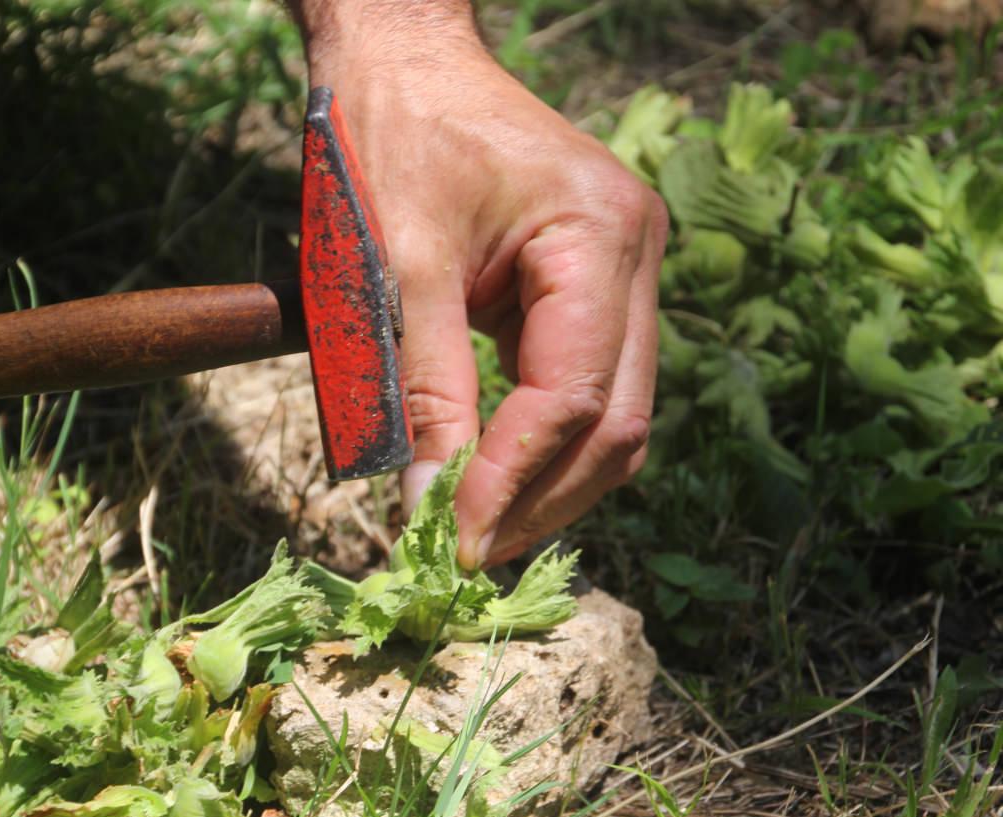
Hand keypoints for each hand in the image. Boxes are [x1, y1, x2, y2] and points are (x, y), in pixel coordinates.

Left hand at [292, 1, 666, 567]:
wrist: (398, 57)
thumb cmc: (389, 136)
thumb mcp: (398, 267)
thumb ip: (426, 388)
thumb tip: (431, 502)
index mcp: (600, 235)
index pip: (575, 396)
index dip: (512, 480)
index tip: (452, 540)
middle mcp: (633, 255)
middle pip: (615, 420)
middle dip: (541, 499)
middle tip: (467, 555)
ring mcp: (619, 272)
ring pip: (610, 414)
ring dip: (546, 482)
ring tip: (476, 531)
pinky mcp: (588, 287)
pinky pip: (581, 385)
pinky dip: (540, 441)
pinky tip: (492, 476)